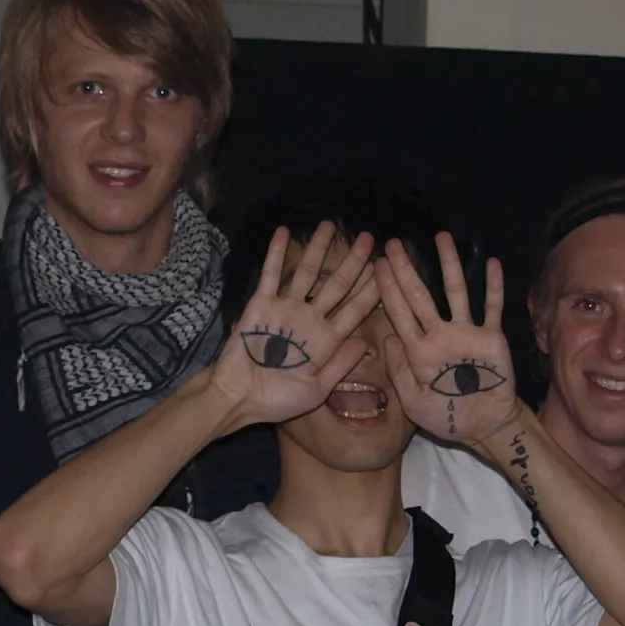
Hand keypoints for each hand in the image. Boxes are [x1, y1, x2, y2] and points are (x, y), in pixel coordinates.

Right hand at [209, 223, 380, 429]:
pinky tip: (285, 232)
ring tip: (330, 225)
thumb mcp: (316, 389)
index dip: (371, 290)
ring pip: (307, 273)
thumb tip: (367, 343)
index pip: (355, 310)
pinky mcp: (261, 304)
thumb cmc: (277, 400)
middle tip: (369, 238)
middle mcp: (310, 320)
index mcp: (327, 341)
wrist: (237, 398)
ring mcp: (286, 309)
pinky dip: (277, 253)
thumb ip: (341, 365)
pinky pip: (271, 274)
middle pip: (337, 285)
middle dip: (354, 262)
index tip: (386, 270)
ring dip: (319, 249)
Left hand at [373, 236, 516, 449]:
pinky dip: (493, 287)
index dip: (387, 289)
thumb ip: (399, 372)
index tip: (376, 264)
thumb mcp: (413, 402)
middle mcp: (439, 334)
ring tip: (442, 238)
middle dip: (406, 269)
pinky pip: (492, 308)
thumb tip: (388, 338)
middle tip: (394, 243)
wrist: (484, 427)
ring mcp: (466, 333)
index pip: (398, 312)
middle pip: (420, 295)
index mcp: (418, 350)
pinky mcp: (491, 338)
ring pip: (456, 292)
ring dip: (449, 265)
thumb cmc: (446, 418)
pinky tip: (491, 263)